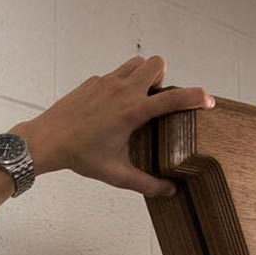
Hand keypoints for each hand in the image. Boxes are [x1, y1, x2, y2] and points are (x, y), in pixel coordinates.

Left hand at [16, 55, 210, 196]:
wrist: (47, 140)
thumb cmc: (81, 156)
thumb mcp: (117, 174)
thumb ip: (147, 184)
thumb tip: (170, 192)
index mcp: (132, 112)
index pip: (173, 98)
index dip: (195, 96)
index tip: (208, 100)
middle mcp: (122, 91)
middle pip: (158, 63)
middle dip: (165, 78)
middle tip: (159, 100)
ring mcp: (106, 82)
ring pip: (137, 62)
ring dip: (145, 75)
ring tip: (140, 98)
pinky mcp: (93, 81)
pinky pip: (117, 73)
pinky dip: (123, 83)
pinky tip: (114, 106)